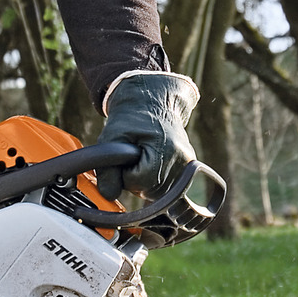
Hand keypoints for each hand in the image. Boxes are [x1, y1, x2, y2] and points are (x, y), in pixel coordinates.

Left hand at [97, 71, 198, 198]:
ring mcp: (188, 164)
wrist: (152, 101)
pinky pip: (169, 188)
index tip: (125, 157)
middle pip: (150, 191)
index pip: (139, 182)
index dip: (125, 173)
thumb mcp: (111, 138)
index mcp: (165, 149)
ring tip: (142, 159)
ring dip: (146, 182)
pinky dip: (156, 181)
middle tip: (132, 158)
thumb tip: (109, 195)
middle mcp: (182, 159)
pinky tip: (153, 165)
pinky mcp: (189, 167)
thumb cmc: (130, 117)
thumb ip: (107, 169)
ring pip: (160, 193)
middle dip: (136, 179)